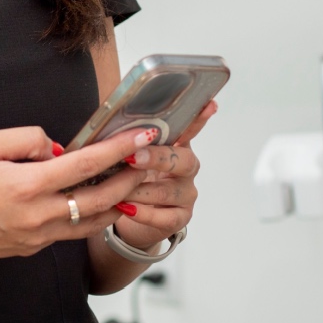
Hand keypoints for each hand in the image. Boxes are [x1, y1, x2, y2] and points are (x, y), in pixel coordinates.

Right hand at [0, 126, 150, 263]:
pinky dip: (90, 216)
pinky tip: (94, 201)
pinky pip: (70, 231)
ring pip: (92, 221)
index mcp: (27, 185)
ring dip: (116, 202)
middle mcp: (38, 215)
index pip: (86, 165)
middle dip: (130, 178)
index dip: (119, 149)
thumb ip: (25, 138)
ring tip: (131, 182)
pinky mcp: (32, 248)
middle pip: (101, 199)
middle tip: (149, 160)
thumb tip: (55, 146)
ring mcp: (37, 237)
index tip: (143, 137)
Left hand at [111, 101, 217, 251]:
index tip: (209, 105)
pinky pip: (165, 217)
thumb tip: (113, 126)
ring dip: (141, 190)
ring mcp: (186, 194)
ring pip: (169, 191)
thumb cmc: (134, 179)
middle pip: (182, 160)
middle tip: (134, 158)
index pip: (190, 129)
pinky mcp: (180, 218)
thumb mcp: (132, 157)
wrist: (137, 215)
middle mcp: (186, 169)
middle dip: (157, 158)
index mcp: (176, 147)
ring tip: (120, 190)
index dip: (199, 118)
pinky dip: (144, 213)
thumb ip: (130, 142)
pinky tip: (128, 209)